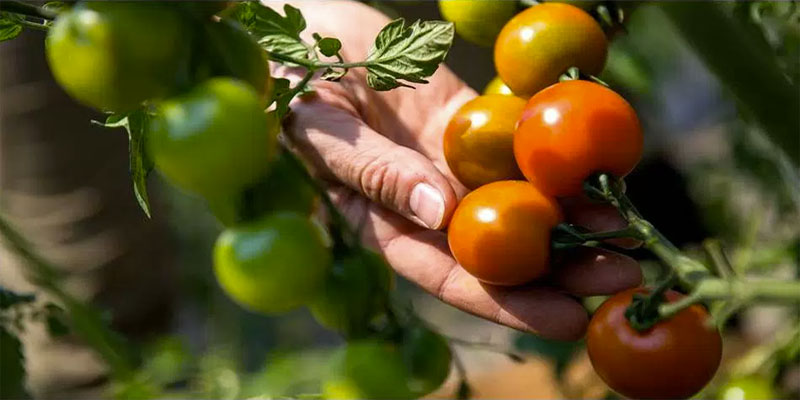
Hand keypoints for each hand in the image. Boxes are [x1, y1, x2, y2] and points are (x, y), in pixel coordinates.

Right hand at [273, 0, 640, 339]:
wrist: (295, 25)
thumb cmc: (287, 81)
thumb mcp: (321, 129)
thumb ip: (374, 172)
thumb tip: (438, 213)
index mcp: (379, 219)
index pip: (446, 273)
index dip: (505, 300)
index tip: (566, 317)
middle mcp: (421, 201)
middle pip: (493, 247)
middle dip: (556, 266)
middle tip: (619, 273)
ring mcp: (446, 161)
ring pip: (513, 198)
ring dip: (567, 215)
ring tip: (624, 227)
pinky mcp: (463, 120)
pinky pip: (511, 143)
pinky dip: (550, 158)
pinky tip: (594, 167)